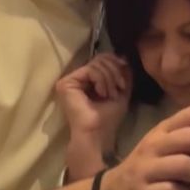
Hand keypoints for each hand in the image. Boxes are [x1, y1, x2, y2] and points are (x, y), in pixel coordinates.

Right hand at [56, 54, 131, 179]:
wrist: (97, 133)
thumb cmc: (109, 117)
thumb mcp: (121, 91)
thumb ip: (123, 74)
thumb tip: (123, 56)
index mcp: (89, 80)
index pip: (103, 60)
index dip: (117, 65)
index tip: (123, 82)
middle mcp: (77, 78)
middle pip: (101, 59)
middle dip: (115, 73)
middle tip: (118, 89)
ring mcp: (70, 80)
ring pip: (97, 63)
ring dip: (110, 79)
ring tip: (109, 95)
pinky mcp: (66, 83)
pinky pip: (91, 70)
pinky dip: (102, 81)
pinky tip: (101, 94)